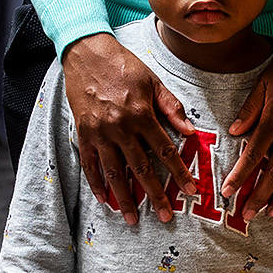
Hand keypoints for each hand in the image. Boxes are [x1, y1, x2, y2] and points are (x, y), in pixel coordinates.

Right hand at [63, 32, 193, 225]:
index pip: (164, 150)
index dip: (179, 172)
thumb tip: (190, 131)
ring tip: (132, 219)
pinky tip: (104, 199)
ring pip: (114, 172)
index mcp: (141, 114)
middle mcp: (119, 127)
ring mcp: (99, 132)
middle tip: (165, 217)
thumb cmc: (123, 65)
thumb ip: (171, 107)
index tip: (190, 190)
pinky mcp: (82, 133)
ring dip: (124, 198)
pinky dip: (96, 183)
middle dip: (154, 195)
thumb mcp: (153, 81)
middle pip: (141, 168)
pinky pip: (89, 164)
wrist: (86, 53)